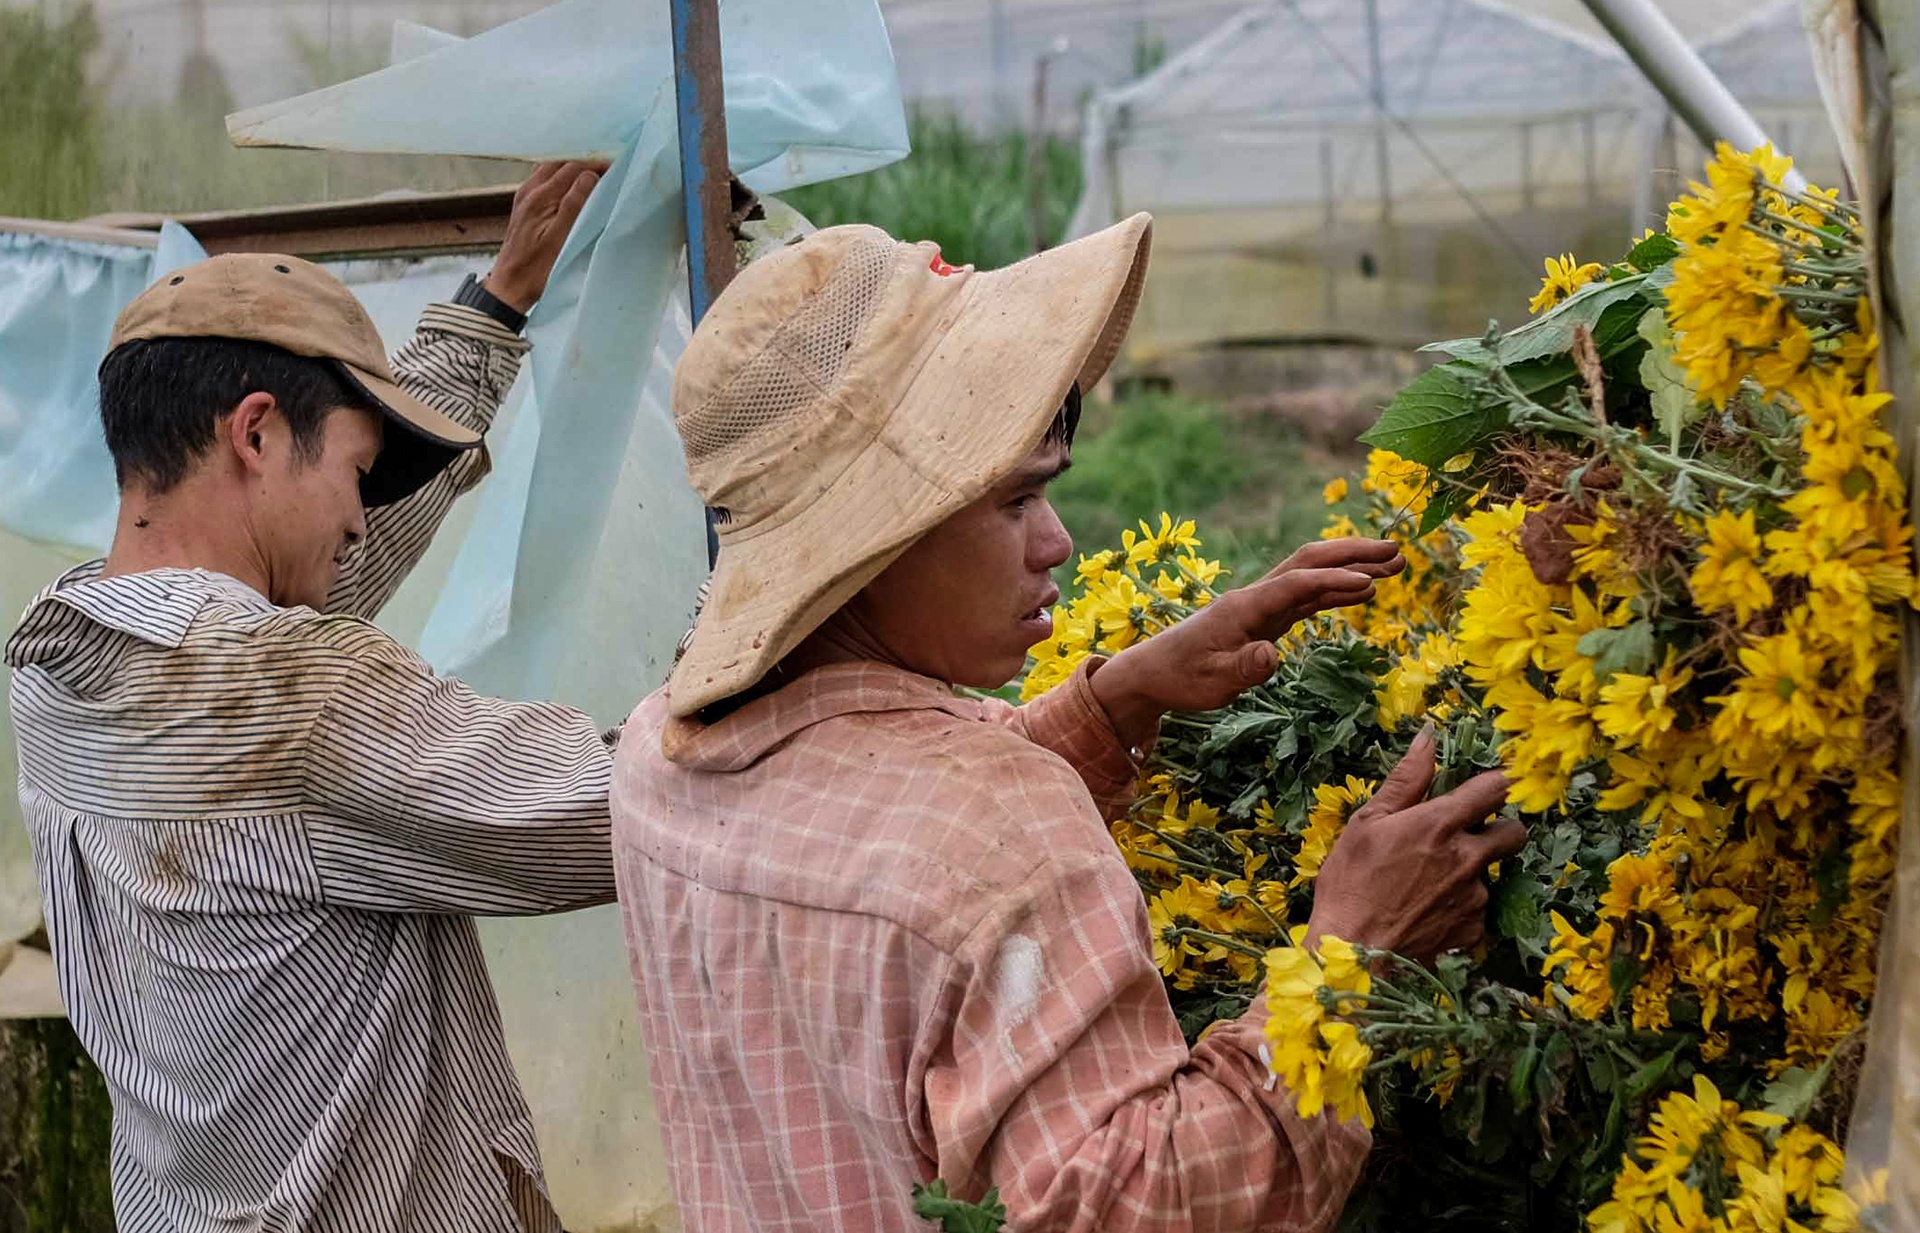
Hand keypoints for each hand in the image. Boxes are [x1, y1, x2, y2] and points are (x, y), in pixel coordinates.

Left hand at [484, 160, 607, 311]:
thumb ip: (574, 204)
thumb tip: (589, 176)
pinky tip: (571, 189)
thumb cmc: (538, 268)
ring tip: (592, 178)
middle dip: (585, 164)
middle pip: (560, 164)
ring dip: (571, 170)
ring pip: (550, 170)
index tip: (615, 169)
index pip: (572, 168)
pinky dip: (560, 178)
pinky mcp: (523, 206)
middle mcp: (529, 191)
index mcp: (540, 196)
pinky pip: (543, 180)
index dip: (595, 166)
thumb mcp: (561, 238)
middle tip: (608, 172)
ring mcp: (524, 197)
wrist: (511, 285)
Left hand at [1090, 538, 1404, 745]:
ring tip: (1396, 564)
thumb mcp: (1212, 681)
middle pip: (1309, 562)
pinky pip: (1307, 597)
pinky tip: (1364, 592)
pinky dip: (1336, 591)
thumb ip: (1245, 668)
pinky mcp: (1265, 618)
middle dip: (1353, 554)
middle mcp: (1256, 597)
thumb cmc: (1181, 678)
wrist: (1153, 672)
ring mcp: (1262, 605)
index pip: (1296, 585)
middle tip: (1398, 552)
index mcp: (1244, 606)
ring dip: (1352, 567)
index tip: (1370, 584)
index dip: (1332, 582)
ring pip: (1312, 575)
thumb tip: (1274, 655)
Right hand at [1305, 725, 1523, 963]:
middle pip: (1515, 832)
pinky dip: (1460, 907)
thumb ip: (1406, 780)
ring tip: (1427, 884)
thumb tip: (1429, 738)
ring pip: (1491, 874)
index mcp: (1440, 824)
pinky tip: (1427, 911)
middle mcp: (1468, 858)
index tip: (1492, 784)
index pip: (1495, 788)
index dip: (1499, 781)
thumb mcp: (1367, 822)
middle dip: (1500, 829)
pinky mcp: (1474, 930)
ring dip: (1470, 872)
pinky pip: (1478, 909)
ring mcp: (1475, 897)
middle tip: (1467, 836)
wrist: (1351, 953)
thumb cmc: (1350, 883)